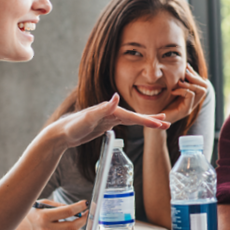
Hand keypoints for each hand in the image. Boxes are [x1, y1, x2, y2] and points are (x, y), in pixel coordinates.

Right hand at [12, 200, 87, 229]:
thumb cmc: (27, 215)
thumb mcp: (40, 205)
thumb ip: (57, 206)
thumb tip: (74, 208)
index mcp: (44, 217)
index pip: (68, 211)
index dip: (80, 207)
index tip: (86, 203)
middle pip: (72, 227)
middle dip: (83, 219)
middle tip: (87, 213)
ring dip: (76, 228)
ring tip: (77, 220)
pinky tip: (69, 228)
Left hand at [53, 93, 169, 147]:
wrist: (62, 132)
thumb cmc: (73, 125)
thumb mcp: (88, 117)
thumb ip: (104, 108)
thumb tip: (117, 97)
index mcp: (111, 110)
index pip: (133, 116)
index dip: (147, 120)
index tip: (160, 123)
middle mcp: (112, 112)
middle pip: (136, 116)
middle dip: (152, 119)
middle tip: (167, 123)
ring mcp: (110, 118)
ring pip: (133, 120)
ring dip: (146, 121)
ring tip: (160, 123)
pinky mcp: (106, 124)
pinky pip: (126, 124)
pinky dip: (136, 123)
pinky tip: (140, 124)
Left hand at [161, 65, 207, 123]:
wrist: (155, 121)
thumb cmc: (161, 105)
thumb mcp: (171, 89)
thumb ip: (178, 81)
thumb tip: (184, 67)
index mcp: (191, 97)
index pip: (202, 83)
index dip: (195, 74)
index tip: (186, 68)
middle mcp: (193, 102)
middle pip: (205, 86)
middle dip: (195, 77)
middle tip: (184, 74)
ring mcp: (190, 107)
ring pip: (201, 91)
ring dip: (190, 83)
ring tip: (179, 82)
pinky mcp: (185, 111)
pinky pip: (190, 95)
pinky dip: (182, 90)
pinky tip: (173, 91)